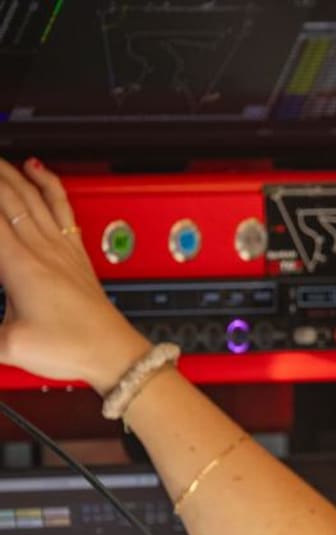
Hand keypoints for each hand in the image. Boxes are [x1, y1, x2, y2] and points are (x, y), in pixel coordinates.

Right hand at [0, 157, 150, 392]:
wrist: (113, 351)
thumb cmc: (71, 347)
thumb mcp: (9, 346)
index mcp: (21, 266)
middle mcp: (42, 249)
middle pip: (8, 197)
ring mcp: (62, 248)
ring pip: (33, 196)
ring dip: (9, 172)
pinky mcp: (76, 252)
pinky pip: (61, 206)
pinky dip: (48, 182)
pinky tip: (37, 169)